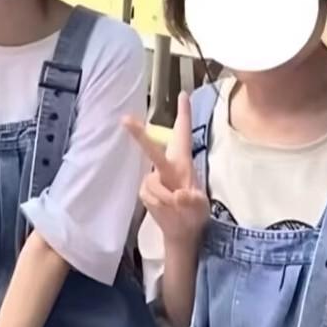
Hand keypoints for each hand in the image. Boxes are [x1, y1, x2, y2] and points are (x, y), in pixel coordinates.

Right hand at [124, 92, 209, 245]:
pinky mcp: (145, 191)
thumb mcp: (201, 208)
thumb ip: (192, 201)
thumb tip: (179, 194)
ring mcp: (153, 178)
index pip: (183, 134)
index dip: (183, 114)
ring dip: (166, 199)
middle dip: (139, 135)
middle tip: (125, 120)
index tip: (183, 94)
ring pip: (153, 185)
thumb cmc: (195, 213)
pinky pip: (149, 196)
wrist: (182, 232)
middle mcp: (167, 166)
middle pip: (152, 148)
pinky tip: (166, 210)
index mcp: (183, 162)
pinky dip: (159, 205)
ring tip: (177, 207)